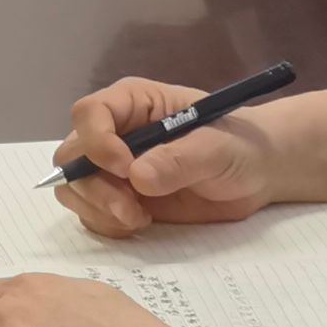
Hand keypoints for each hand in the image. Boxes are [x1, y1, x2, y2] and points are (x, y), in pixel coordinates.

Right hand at [53, 76, 277, 236]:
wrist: (255, 175)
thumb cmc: (239, 146)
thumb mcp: (217, 147)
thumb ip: (180, 159)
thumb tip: (137, 177)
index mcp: (133, 103)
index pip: (89, 113)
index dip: (97, 142)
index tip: (126, 170)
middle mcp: (114, 132)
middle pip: (71, 154)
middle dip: (92, 186)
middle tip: (129, 209)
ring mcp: (113, 168)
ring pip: (73, 186)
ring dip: (98, 208)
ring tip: (140, 218)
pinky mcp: (119, 198)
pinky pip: (91, 213)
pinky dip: (107, 224)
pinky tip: (142, 223)